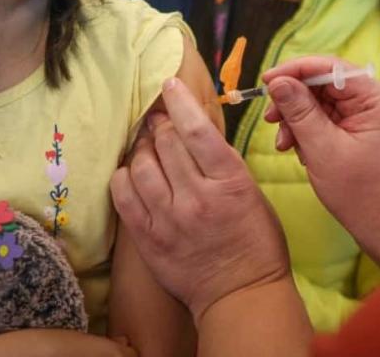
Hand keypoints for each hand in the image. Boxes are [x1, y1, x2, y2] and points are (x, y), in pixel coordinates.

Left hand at [111, 77, 290, 322]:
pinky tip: (131, 171)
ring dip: (141, 146)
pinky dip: (124, 175)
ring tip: (146, 143)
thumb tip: (193, 131)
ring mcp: (169, 219)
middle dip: (159, 122)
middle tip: (158, 117)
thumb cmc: (256, 242)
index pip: (197, 130)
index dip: (179, 101)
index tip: (170, 85)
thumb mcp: (252, 193)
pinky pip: (123, 195)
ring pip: (141, 165)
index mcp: (229, 182)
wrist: (241, 295)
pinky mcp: (148, 238)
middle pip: (165, 143)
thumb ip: (222, 163)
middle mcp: (196, 197)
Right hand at [263, 57, 379, 254]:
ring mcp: (371, 115)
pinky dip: (308, 130)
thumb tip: (278, 81)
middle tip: (272, 119)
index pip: (331, 68)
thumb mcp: (323, 150)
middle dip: (294, 100)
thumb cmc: (361, 193)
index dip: (296, 70)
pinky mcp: (362, 128)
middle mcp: (378, 101)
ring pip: (322, 100)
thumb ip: (300, 112)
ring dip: (298, 118)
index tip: (267, 81)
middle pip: (325, 83)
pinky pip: (328, 117)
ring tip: (284, 143)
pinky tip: (298, 149)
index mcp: (378, 100)